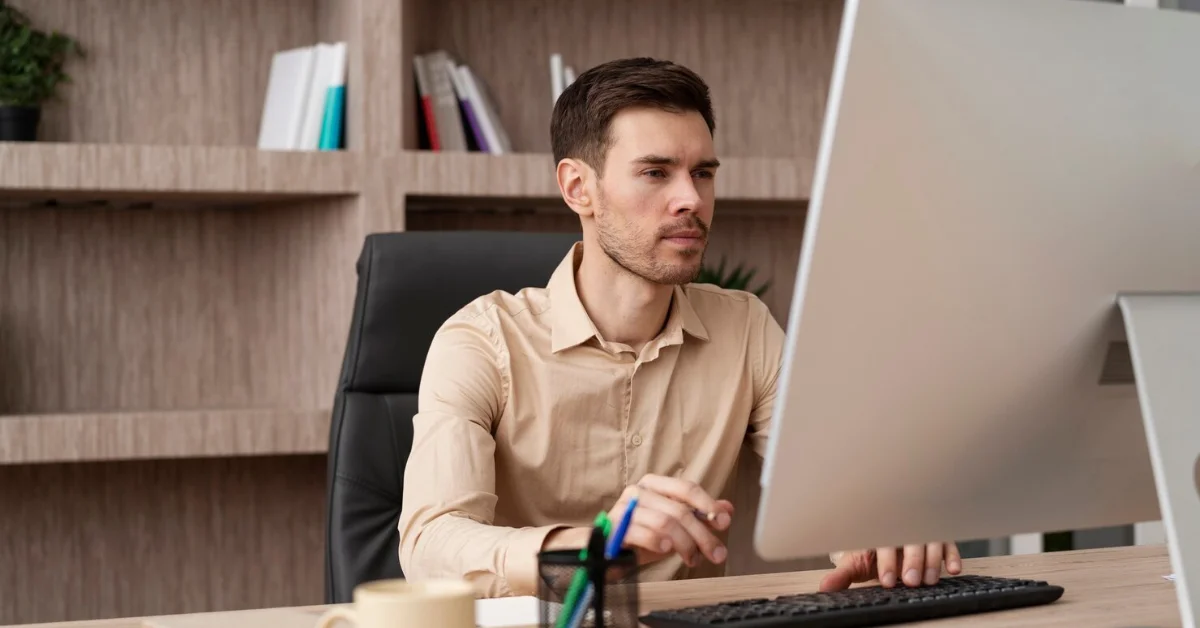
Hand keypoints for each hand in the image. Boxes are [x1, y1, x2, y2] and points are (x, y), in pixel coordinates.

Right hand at [543, 474, 733, 567]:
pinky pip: (642, 532)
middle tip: (716, 554)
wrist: (604, 551)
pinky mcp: (614, 528)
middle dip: (702, 534)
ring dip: (685, 544)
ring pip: (665, 522)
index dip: (708, 505)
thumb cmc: (641, 536)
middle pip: (679, 510)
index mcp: (654, 484)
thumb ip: (698, 516)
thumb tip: (727, 509)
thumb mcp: (674, 526)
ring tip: (693, 559)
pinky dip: (658, 542)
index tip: (723, 522)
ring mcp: (624, 508)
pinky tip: (666, 550)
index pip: (686, 488)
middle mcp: (638, 491)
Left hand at [819, 543, 961, 590]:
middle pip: (909, 539)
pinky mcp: (939, 536)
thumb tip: (825, 587)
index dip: (886, 561)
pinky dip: (952, 555)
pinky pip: (949, 542)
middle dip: (911, 561)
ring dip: (932, 560)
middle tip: (910, 582)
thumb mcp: (857, 563)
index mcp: (879, 529)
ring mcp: (922, 529)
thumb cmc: (872, 551)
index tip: (886, 580)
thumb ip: (842, 575)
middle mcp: (902, 526)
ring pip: (931, 540)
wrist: (886, 540)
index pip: (883, 541)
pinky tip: (953, 569)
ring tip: (929, 581)